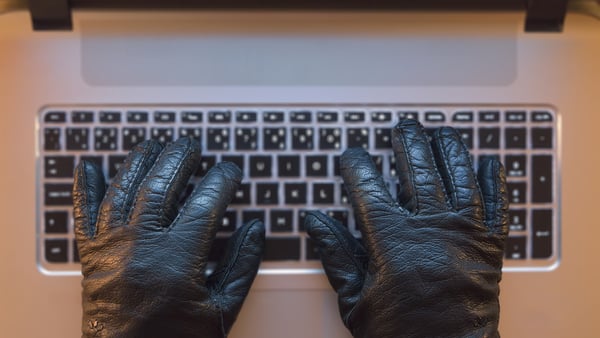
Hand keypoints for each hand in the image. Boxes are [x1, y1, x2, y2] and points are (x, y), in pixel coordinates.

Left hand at [73, 137, 264, 337]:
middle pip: (161, 186)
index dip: (222, 181)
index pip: (206, 203)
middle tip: (192, 144)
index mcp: (176, 260)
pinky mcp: (91, 255)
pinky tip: (89, 165)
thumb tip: (255, 228)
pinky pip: (84, 212)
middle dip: (179, 159)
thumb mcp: (221, 310)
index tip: (231, 170)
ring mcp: (111, 247)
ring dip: (139, 161)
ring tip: (154, 144)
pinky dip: (85, 186)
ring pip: (124, 190)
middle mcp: (140, 246)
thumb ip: (241, 265)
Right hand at [305, 120, 508, 337]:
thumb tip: (314, 220)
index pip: (368, 188)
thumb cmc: (401, 334)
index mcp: (393, 240)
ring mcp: (464, 232)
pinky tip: (490, 162)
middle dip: (408, 143)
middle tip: (401, 127)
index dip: (356, 166)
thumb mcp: (355, 298)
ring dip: (449, 149)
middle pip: (418, 170)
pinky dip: (496, 180)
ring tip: (441, 132)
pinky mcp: (490, 244)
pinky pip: (498, 203)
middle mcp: (431, 228)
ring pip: (459, 176)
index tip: (350, 156)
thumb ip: (335, 254)